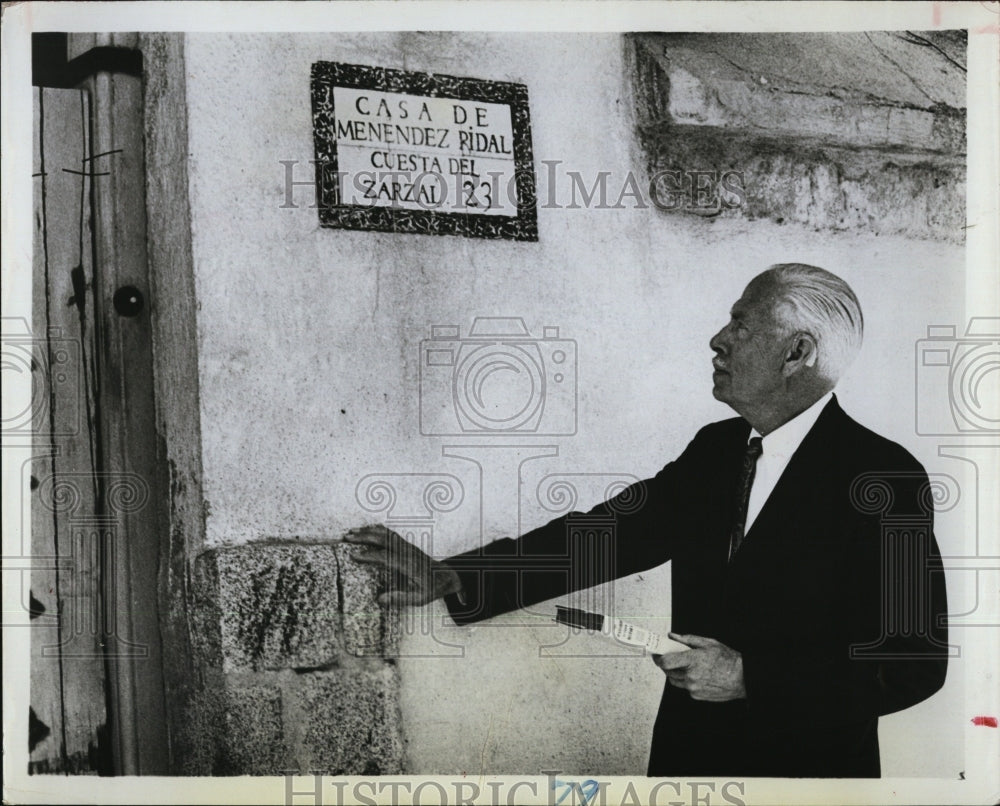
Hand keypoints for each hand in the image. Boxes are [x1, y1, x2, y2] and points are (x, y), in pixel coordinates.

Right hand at [344, 524, 462, 606]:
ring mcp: (406, 546)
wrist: (445, 576)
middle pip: (383, 539)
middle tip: (347, 538)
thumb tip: (379, 599)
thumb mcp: (419, 598)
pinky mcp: (406, 544)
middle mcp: (406, 551)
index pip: (385, 557)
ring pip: (386, 534)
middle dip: (364, 537)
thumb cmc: (431, 587)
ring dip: (368, 531)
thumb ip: (400, 599)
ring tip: (352, 532)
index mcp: (407, 564)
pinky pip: (390, 533)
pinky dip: (377, 529)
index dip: (368, 555)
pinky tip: (367, 530)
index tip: (353, 555)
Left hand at [652, 633, 745, 701]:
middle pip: (668, 671)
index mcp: (692, 660)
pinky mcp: (696, 695)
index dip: (658, 658)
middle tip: (670, 657)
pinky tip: (695, 674)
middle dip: (666, 664)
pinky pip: (684, 687)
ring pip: (674, 680)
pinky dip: (685, 680)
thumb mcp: (708, 643)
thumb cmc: (727, 659)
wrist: (742, 678)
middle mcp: (690, 676)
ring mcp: (693, 687)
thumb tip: (672, 636)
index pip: (666, 661)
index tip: (656, 654)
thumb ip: (687, 640)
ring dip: (674, 673)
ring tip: (684, 665)